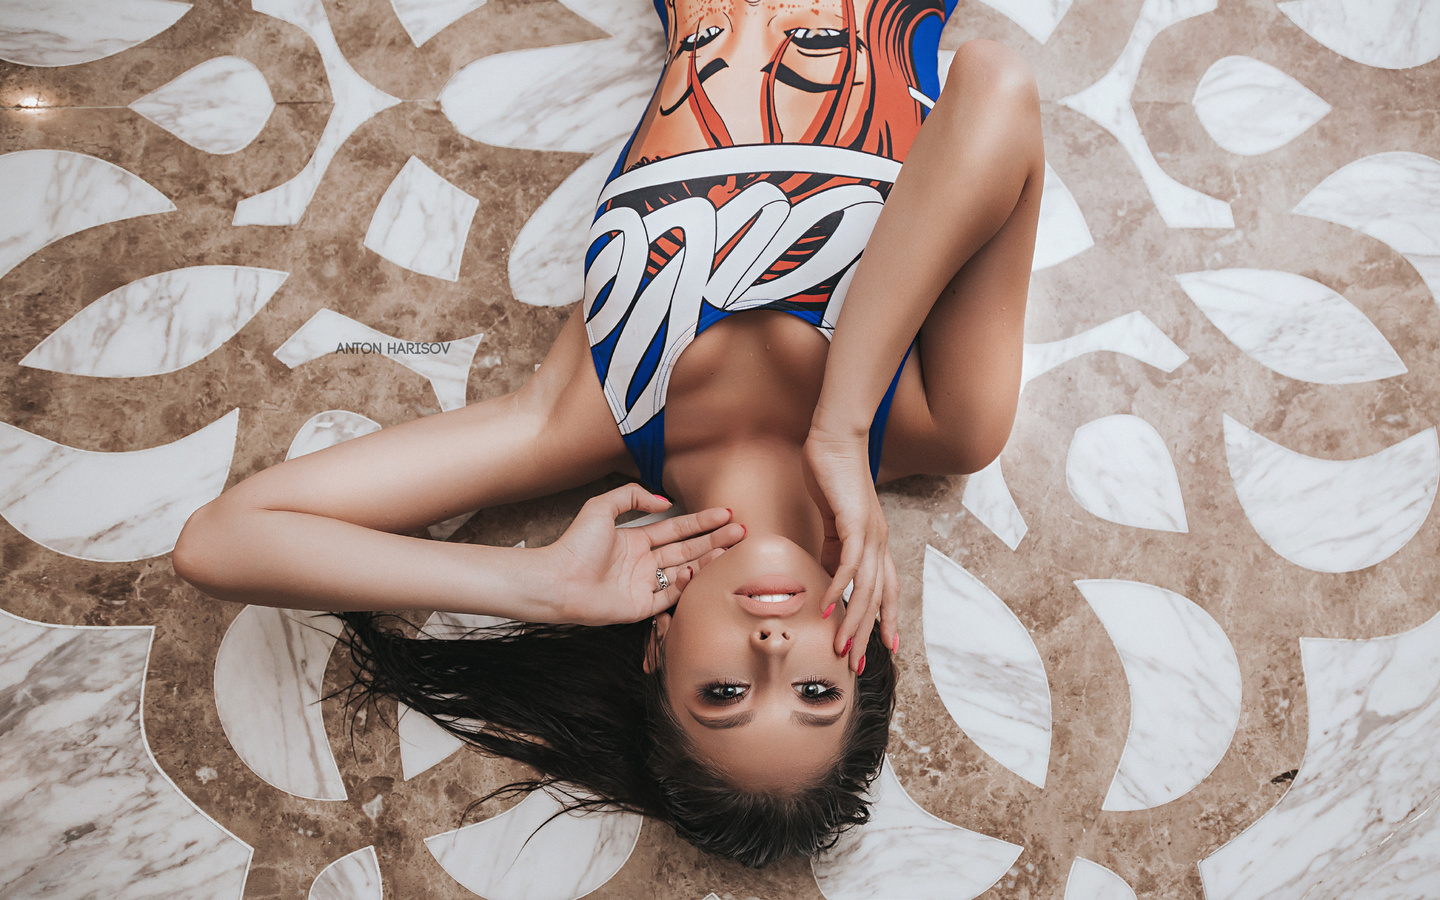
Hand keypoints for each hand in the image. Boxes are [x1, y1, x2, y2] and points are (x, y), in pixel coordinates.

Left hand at [545, 484, 742, 625]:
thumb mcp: (602, 507)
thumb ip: (632, 496)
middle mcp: (644, 563)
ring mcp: (644, 586)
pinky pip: (671, 596)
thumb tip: (664, 502)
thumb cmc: (575, 544)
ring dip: (708, 561)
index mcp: (636, 540)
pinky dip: (686, 584)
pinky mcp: (641, 607)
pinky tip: (698, 569)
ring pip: (685, 572)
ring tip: (730, 550)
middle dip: (715, 540)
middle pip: (687, 550)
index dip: (702, 521)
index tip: (725, 514)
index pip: (677, 529)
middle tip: (741, 532)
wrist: (558, 580)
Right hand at [802, 431, 898, 671]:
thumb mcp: (832, 522)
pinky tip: (825, 608)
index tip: (881, 649)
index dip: (884, 621)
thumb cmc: (831, 475)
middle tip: (856, 666)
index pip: (885, 590)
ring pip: (867, 589)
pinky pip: (848, 564)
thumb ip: (831, 549)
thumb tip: (827, 577)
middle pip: (878, 599)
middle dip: (867, 635)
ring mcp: (870, 534)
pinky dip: (837, 589)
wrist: (835, 438)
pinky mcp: (855, 523)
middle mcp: (879, 543)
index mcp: (875, 543)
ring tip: (840, 648)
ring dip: (852, 622)